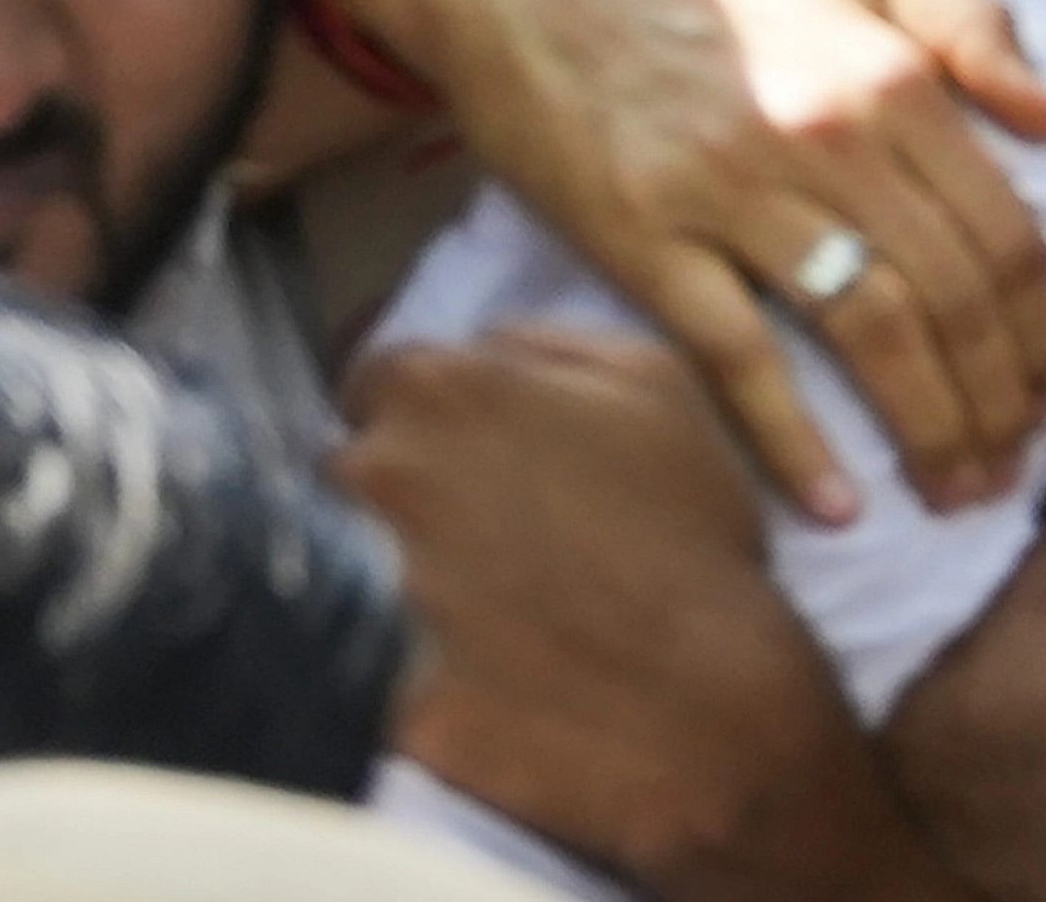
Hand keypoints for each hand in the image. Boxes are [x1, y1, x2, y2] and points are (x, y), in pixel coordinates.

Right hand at [338, 0, 1045, 522]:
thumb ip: (971, 28)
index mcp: (892, 78)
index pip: (1008, 234)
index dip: (1043, 330)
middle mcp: (829, 139)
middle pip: (955, 298)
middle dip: (1000, 400)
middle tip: (1013, 466)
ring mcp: (734, 194)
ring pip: (871, 335)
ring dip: (929, 429)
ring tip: (958, 492)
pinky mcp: (643, 239)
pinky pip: (737, 356)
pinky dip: (794, 441)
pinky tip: (838, 506)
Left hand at [340, 330, 962, 899]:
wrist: (706, 699)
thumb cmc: (689, 530)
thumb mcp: (658, 385)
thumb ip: (545, 345)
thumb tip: (479, 351)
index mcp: (444, 392)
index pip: (376, 381)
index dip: (423, 417)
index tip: (465, 455)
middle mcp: (383, 477)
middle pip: (348, 470)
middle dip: (399, 494)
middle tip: (478, 535)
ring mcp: (362, 583)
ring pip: (339, 565)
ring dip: (387, 577)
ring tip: (474, 609)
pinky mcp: (362, 688)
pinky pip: (358, 666)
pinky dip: (402, 667)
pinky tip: (470, 678)